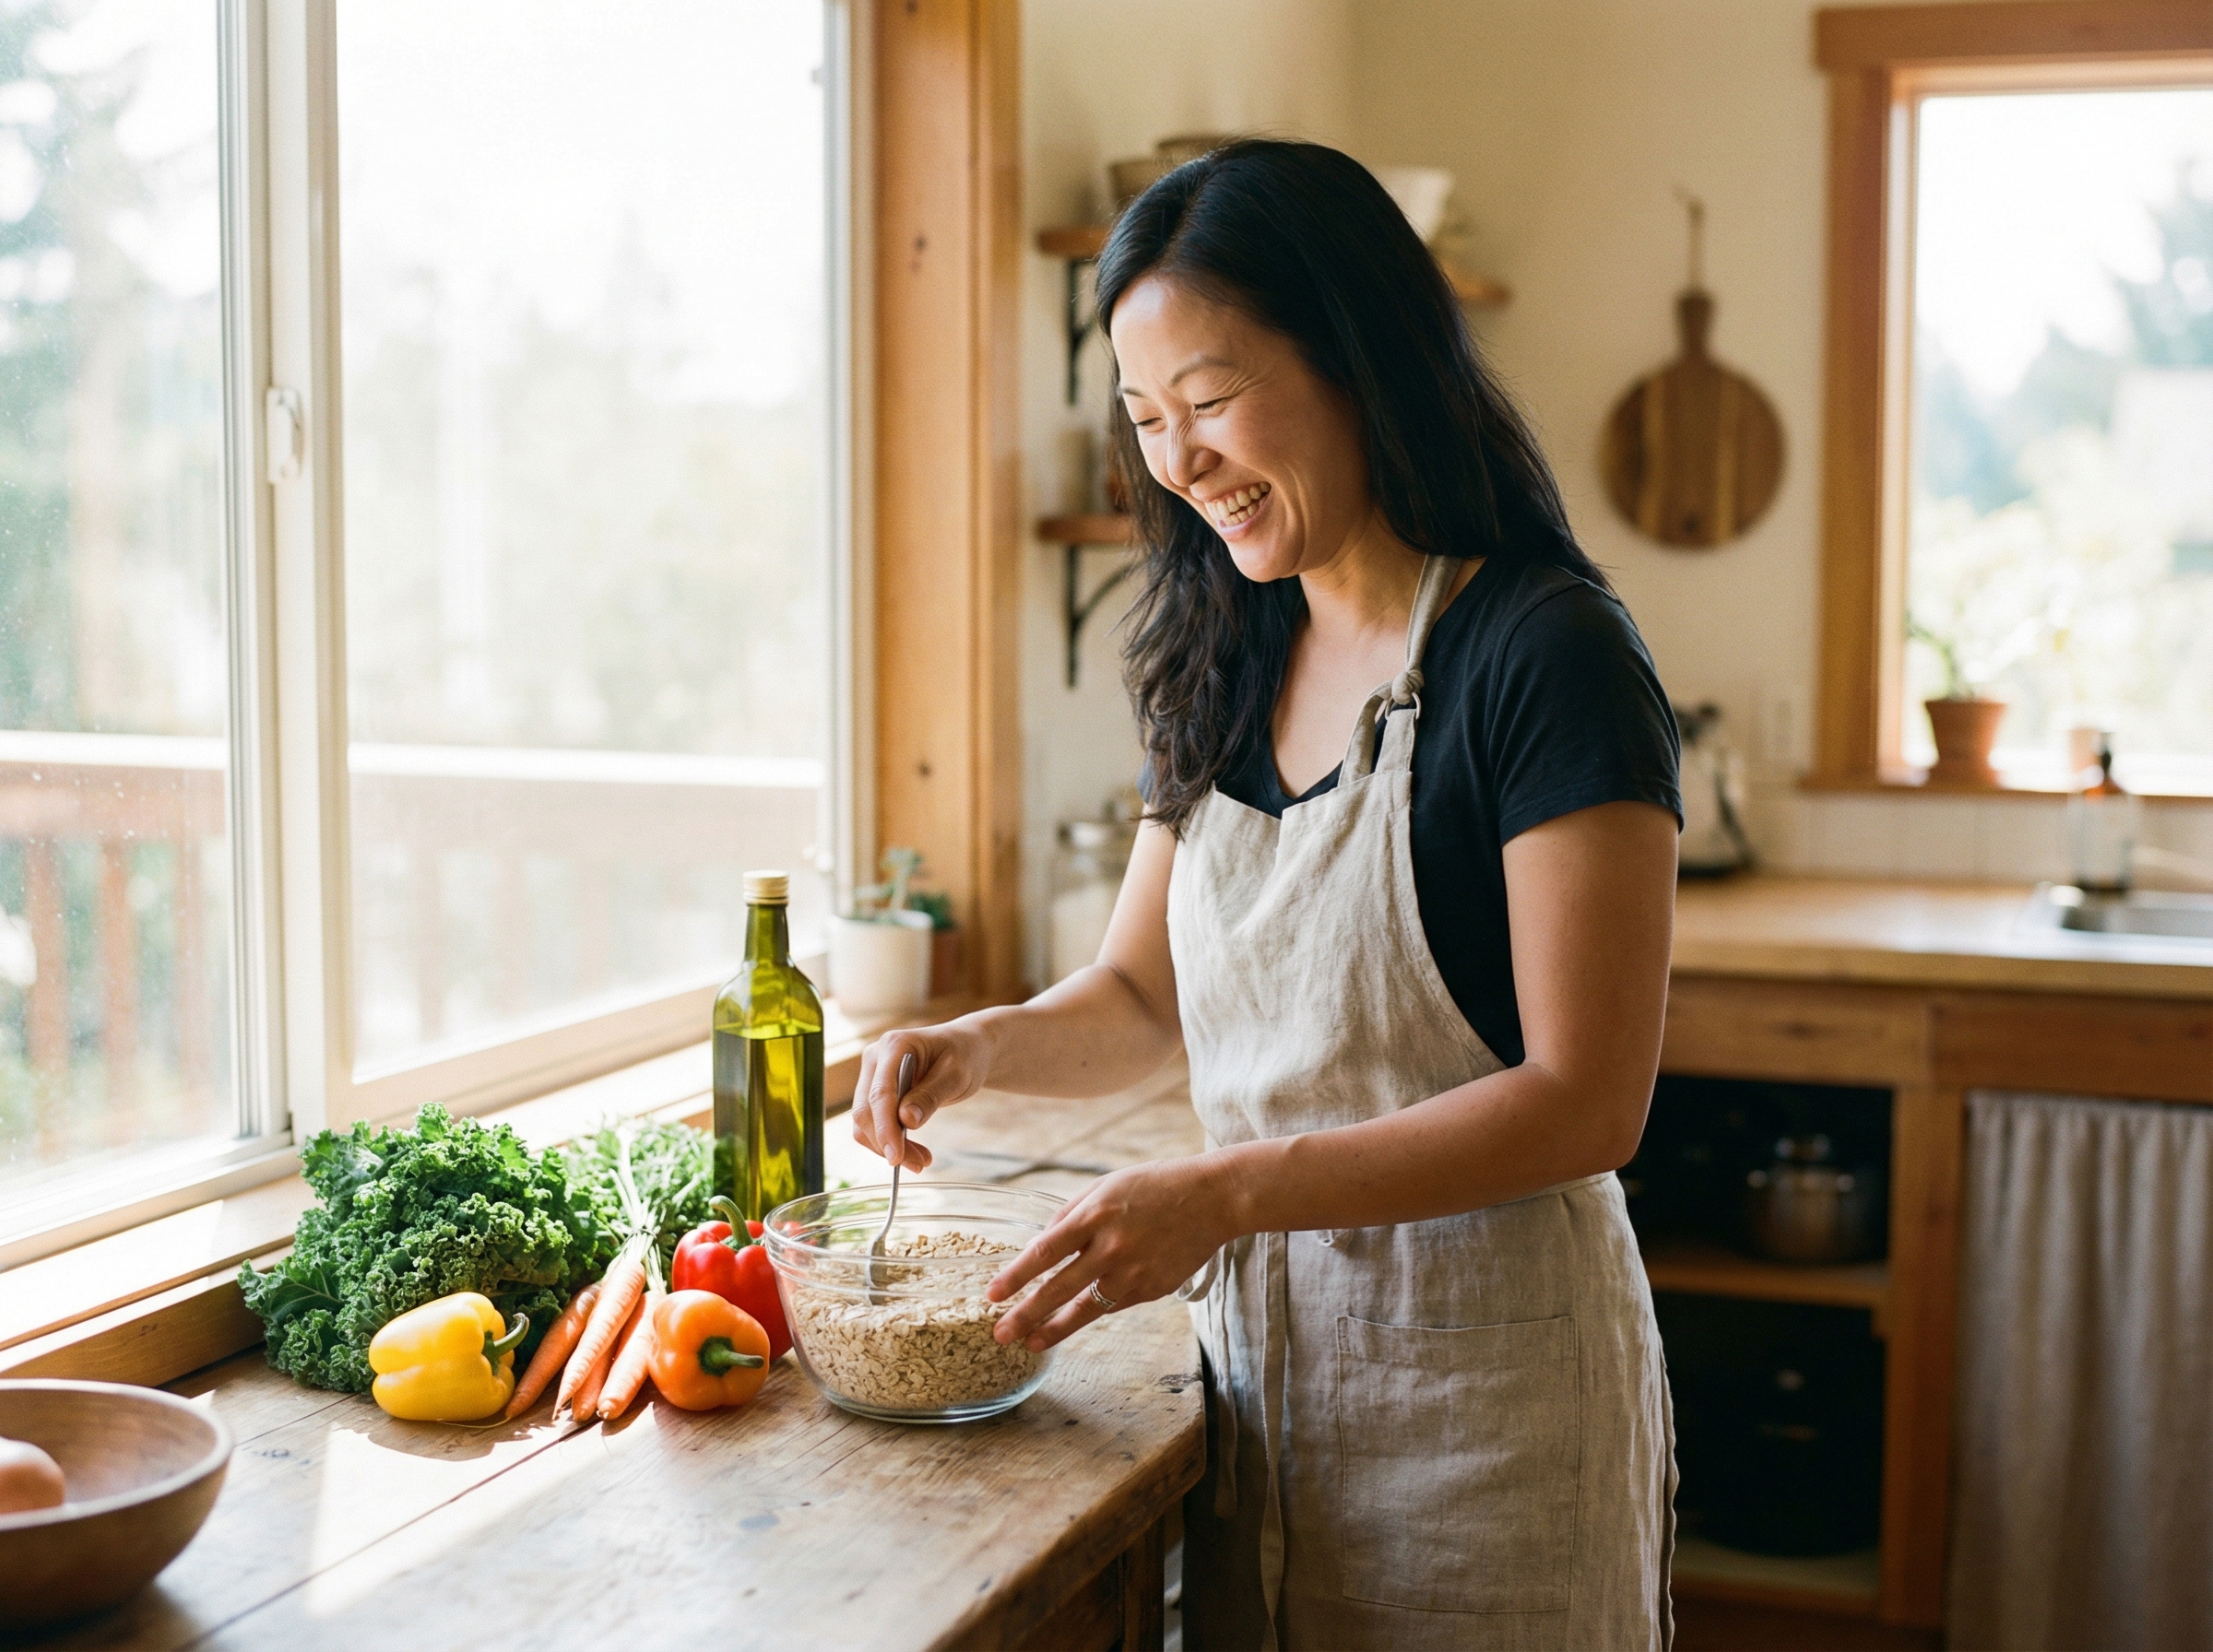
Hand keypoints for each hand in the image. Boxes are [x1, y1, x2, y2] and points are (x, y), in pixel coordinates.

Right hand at [851, 1022, 994, 1169]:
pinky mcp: (875, 1091)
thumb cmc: (964, 1055)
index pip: (881, 1093)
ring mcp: (872, 1074)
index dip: (885, 1128)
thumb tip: (905, 1120)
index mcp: (894, 1045)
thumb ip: (931, 1096)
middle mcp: (875, 1058)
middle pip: (866, 1110)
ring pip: (865, 1121)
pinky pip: (874, 1122)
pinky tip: (914, 1152)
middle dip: (888, 1143)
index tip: (896, 1157)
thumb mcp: (957, 1074)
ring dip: (887, 1146)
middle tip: (920, 1165)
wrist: (966, 1048)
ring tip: (922, 1161)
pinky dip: (890, 1141)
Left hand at [985, 1155, 1241, 1352]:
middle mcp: (1112, 1247)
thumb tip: (1040, 1247)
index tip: (992, 1295)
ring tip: (1031, 1344)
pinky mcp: (1152, 1290)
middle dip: (1025, 1315)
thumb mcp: (1105, 1187)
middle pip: (1059, 1289)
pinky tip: (1075, 1317)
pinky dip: (1093, 1310)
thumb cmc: (1154, 1186)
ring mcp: (1134, 1273)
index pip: (1045, 1252)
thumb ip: (1071, 1215)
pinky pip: (1114, 1305)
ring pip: (1086, 1310)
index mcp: (1096, 1215)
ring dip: (1055, 1330)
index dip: (1015, 1277)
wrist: (1212, 1200)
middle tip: (999, 1334)